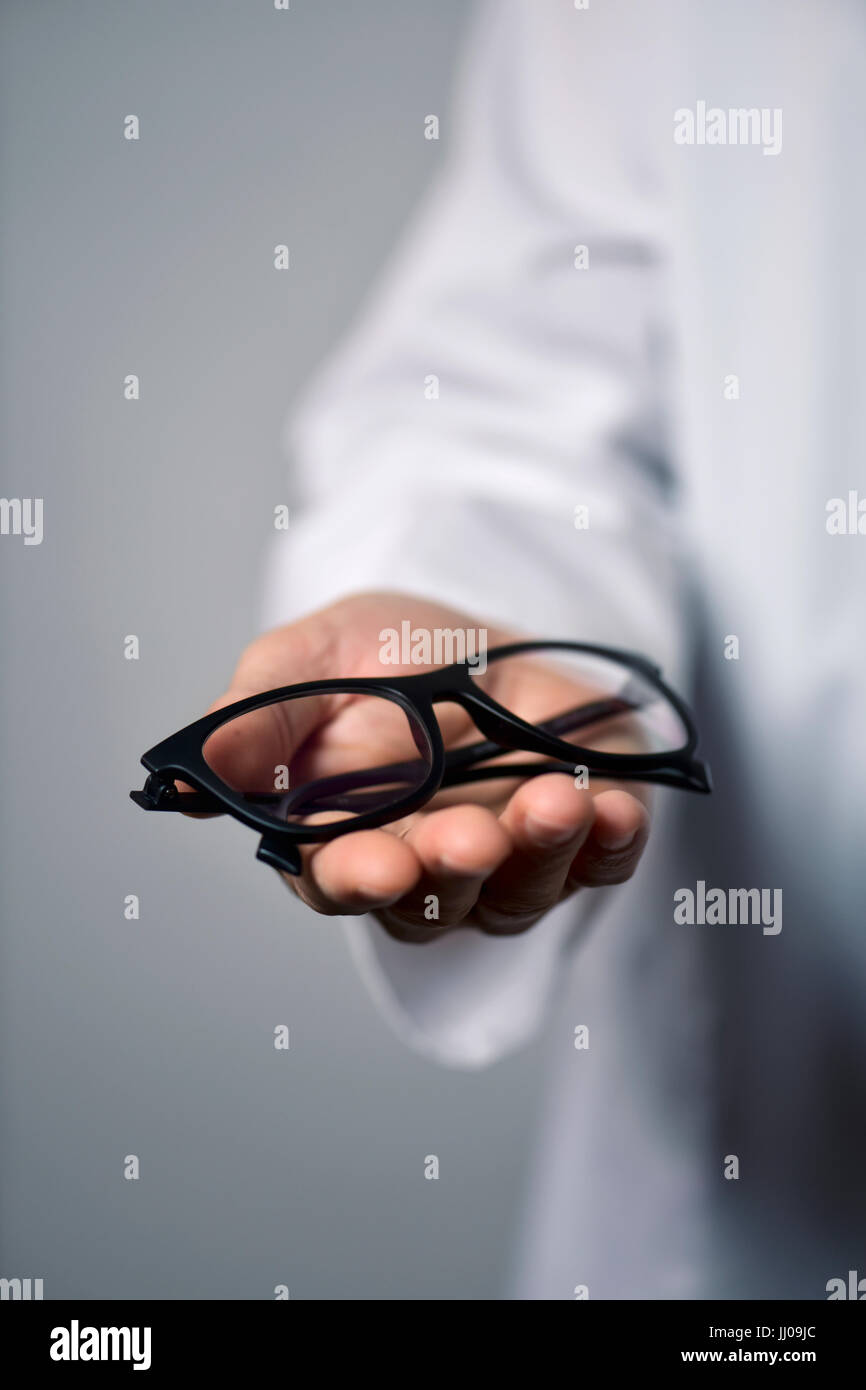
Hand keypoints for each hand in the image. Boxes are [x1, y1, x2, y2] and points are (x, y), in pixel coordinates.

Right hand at [203, 592, 650, 941]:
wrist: (481, 629)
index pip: (340, 881)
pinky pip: (600, 864)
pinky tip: (614, 808)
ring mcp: (507, 862)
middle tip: (468, 836)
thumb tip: (175, 781)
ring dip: (538, 852)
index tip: (380, 865)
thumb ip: (255, 718)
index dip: (358, 881)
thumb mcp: (310, 659)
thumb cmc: (385, 654)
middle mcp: (424, 866)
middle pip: (434, 903)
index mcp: (343, 835)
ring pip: (520, 891)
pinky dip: (610, 844)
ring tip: (555, 799)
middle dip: (452, 872)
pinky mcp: (582, 842)